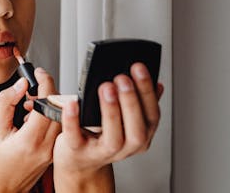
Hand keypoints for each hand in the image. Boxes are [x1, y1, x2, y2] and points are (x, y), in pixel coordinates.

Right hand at [0, 69, 60, 191]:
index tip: (39, 72)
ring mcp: (52, 151)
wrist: (1, 190)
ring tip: (28, 105)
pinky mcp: (53, 152)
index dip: (45, 82)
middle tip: (31, 87)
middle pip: (58, 108)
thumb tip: (20, 84)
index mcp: (31, 140)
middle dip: (47, 91)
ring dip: (48, 104)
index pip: (48, 103)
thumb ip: (6, 103)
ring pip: (60, 117)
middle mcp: (46, 146)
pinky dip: (48, 116)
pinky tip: (32, 118)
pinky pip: (57, 127)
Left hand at [53, 63, 163, 190]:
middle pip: (136, 129)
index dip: (147, 91)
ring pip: (112, 137)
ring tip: (106, 87)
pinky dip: (73, 120)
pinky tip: (72, 103)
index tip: (138, 68)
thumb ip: (139, 102)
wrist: (79, 161)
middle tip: (122, 78)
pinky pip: (75, 137)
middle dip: (130, 101)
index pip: (151, 115)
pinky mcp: (78, 151)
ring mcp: (101, 151)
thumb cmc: (101, 135)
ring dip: (111, 111)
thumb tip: (157, 82)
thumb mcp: (125, 121)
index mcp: (140, 135)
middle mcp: (125, 147)